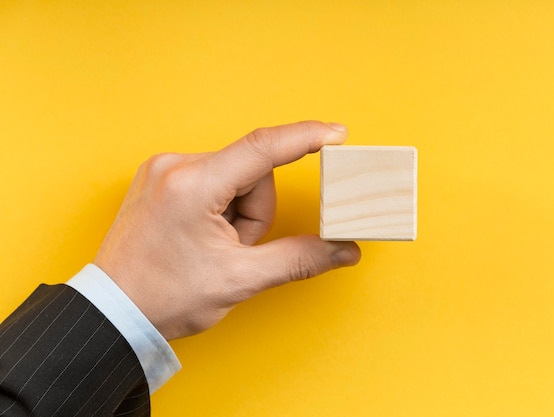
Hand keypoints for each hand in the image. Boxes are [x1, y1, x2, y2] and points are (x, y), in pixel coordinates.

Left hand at [94, 121, 360, 339]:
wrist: (115, 313)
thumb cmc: (166, 297)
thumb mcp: (239, 280)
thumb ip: (298, 258)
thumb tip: (343, 250)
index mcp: (192, 186)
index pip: (262, 148)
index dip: (305, 138)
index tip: (336, 133)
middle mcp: (174, 165)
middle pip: (251, 172)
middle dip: (255, 213)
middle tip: (234, 249)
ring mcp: (163, 169)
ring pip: (233, 177)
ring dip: (238, 212)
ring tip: (213, 246)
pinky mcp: (161, 177)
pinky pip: (212, 180)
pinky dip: (220, 207)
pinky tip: (202, 234)